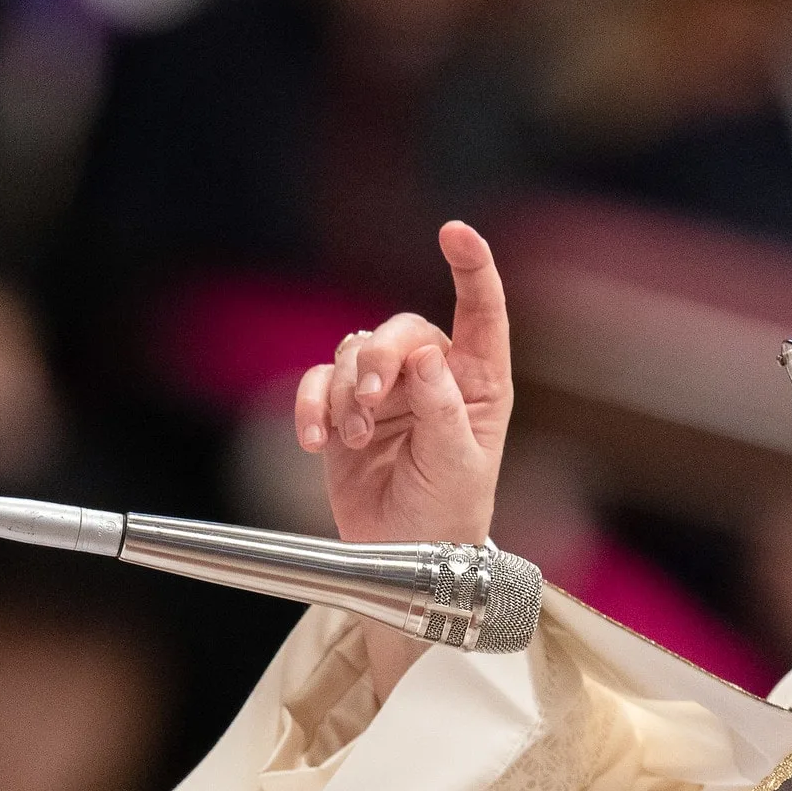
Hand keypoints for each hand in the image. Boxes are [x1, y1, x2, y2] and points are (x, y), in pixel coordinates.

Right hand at [294, 221, 512, 547]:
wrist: (405, 558)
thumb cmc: (448, 515)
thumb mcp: (455, 465)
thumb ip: (441, 408)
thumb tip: (423, 356)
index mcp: (477, 383)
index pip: (481, 310)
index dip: (471, 266)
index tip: (455, 233)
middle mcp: (432, 376)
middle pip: (399, 332)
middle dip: (377, 359)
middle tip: (370, 402)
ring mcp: (385, 392)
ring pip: (352, 353)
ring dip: (346, 393)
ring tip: (352, 439)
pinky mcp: (343, 411)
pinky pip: (317, 384)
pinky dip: (310, 407)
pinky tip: (316, 439)